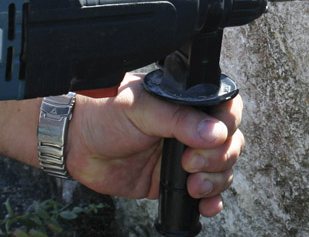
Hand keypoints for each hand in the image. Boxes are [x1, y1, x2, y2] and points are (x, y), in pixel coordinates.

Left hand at [65, 73, 243, 216]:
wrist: (77, 145)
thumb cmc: (106, 114)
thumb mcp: (141, 108)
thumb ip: (178, 120)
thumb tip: (216, 134)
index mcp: (190, 103)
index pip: (228, 110)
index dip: (229, 125)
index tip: (213, 138)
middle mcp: (195, 128)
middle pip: (232, 144)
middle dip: (219, 158)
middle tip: (189, 163)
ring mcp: (188, 156)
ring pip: (224, 170)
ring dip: (216, 181)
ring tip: (193, 186)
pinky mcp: (178, 181)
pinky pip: (208, 193)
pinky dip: (213, 201)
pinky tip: (206, 206)